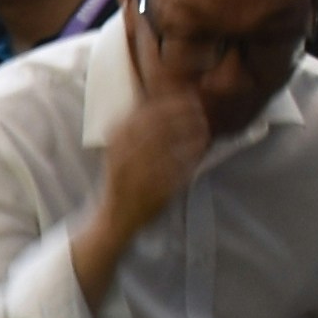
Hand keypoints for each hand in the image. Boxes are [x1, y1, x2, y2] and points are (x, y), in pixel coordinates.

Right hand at [70, 73, 216, 308]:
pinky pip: (175, 171)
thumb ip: (135, 131)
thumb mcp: (120, 153)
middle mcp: (122, 158)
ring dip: (188, 134)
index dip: (165, 102)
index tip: (185, 95)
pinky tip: (200, 150)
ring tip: (204, 126)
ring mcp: (137, 176)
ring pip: (167, 147)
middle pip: (155, 127)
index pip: (141, 115)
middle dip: (180, 114)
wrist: (113, 221)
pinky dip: (189, 159)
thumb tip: (164, 104)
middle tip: (199, 107)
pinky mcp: (153, 192)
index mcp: (114, 145)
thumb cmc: (121, 183)